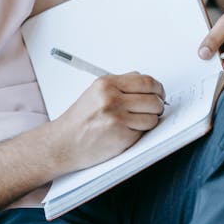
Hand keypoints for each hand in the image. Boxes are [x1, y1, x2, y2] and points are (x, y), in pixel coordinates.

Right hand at [50, 72, 165, 174]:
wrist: (64, 142)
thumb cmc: (80, 120)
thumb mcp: (96, 92)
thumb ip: (120, 85)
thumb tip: (145, 83)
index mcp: (106, 84)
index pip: (146, 81)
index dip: (157, 89)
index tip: (159, 93)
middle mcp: (111, 98)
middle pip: (153, 99)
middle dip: (157, 106)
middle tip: (152, 109)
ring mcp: (117, 118)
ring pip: (153, 117)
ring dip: (149, 121)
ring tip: (136, 122)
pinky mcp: (121, 136)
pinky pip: (144, 132)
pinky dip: (140, 133)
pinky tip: (127, 132)